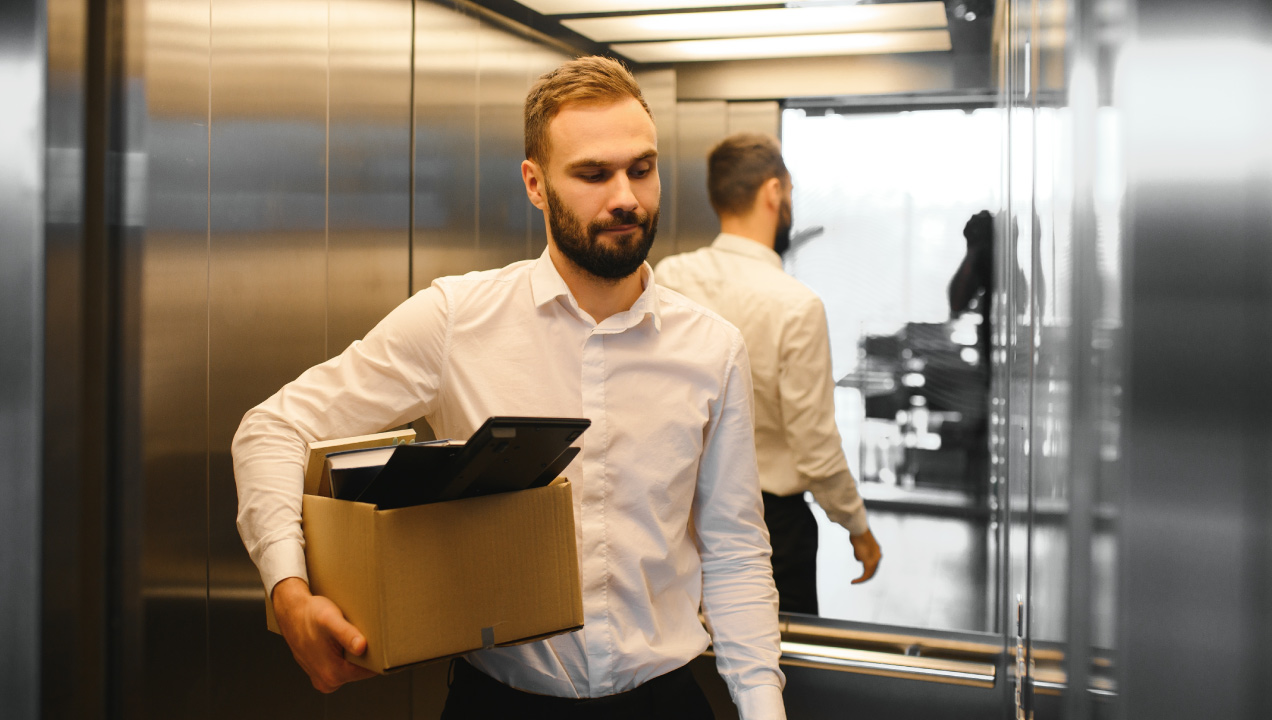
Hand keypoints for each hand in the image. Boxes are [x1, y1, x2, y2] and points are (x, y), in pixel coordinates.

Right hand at [272, 577, 376, 692]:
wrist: (290, 611)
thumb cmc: (311, 614)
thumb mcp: (330, 619)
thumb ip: (346, 634)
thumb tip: (361, 647)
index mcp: (333, 674)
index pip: (370, 670)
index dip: (377, 655)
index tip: (378, 640)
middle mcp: (327, 682)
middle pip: (360, 671)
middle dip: (365, 655)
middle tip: (364, 634)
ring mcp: (322, 679)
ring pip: (350, 668)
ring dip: (353, 655)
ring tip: (350, 636)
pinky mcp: (319, 673)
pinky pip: (339, 666)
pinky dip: (343, 655)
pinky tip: (340, 641)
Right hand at [849, 529, 881, 583]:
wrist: (858, 529)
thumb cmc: (856, 533)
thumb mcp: (859, 544)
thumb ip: (861, 553)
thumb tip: (860, 560)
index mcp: (877, 550)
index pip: (874, 563)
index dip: (867, 569)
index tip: (860, 573)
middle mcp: (878, 556)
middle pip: (873, 571)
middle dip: (865, 577)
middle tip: (857, 581)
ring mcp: (875, 560)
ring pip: (870, 574)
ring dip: (862, 579)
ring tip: (854, 582)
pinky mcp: (869, 563)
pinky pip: (866, 575)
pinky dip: (860, 580)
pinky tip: (853, 581)